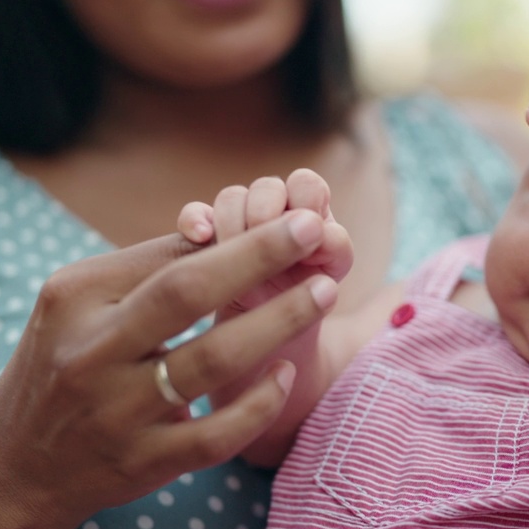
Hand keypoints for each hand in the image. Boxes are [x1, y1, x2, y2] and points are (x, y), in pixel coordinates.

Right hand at [0, 215, 337, 522]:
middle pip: (187, 293)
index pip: (168, 256)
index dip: (240, 237)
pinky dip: (258, 403)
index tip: (296, 219)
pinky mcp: (143, 463)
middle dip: (259, 257)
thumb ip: (146, 267)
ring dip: (277, 321)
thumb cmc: (66, 361)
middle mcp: (92, 352)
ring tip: (322, 292)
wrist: (17, 464)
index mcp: (76, 298)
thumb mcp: (80, 304)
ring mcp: (117, 412)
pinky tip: (287, 373)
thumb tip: (222, 228)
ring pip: (212, 361)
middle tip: (314, 229)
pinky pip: (216, 435)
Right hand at [178, 168, 352, 315]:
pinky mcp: (208, 241)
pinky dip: (195, 219)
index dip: (305, 200)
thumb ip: (334, 251)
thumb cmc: (306, 310)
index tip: (304, 235)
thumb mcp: (328, 285)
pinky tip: (202, 238)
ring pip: (232, 198)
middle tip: (264, 239)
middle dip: (266, 209)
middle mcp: (277, 214)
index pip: (307, 185)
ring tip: (234, 252)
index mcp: (310, 219)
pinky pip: (195, 215)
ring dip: (233, 221)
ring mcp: (241, 223)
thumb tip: (325, 233)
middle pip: (267, 186)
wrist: (273, 343)